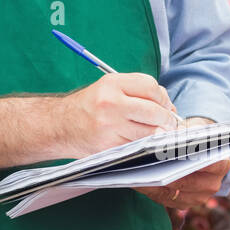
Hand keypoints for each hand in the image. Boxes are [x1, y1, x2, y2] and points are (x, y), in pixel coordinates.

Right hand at [62, 72, 178, 157]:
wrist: (59, 126)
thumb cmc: (89, 107)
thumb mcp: (108, 88)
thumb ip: (137, 91)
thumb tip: (168, 106)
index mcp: (112, 84)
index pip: (151, 87)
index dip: (164, 98)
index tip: (166, 106)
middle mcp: (111, 103)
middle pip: (154, 111)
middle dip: (167, 119)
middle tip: (170, 123)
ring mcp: (110, 126)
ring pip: (150, 132)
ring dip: (159, 134)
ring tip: (158, 133)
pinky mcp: (109, 146)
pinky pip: (138, 146)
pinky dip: (145, 145)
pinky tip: (143, 141)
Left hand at [137, 116, 229, 215]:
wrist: (197, 154)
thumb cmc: (195, 139)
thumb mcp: (195, 129)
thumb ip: (188, 131)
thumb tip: (174, 135)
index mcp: (221, 164)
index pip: (210, 163)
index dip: (192, 158)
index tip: (174, 152)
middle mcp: (213, 185)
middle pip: (187, 182)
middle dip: (166, 173)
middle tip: (147, 164)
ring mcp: (198, 198)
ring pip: (173, 193)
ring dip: (154, 184)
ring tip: (138, 173)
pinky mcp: (183, 205)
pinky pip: (164, 199)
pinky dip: (150, 190)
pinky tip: (137, 180)